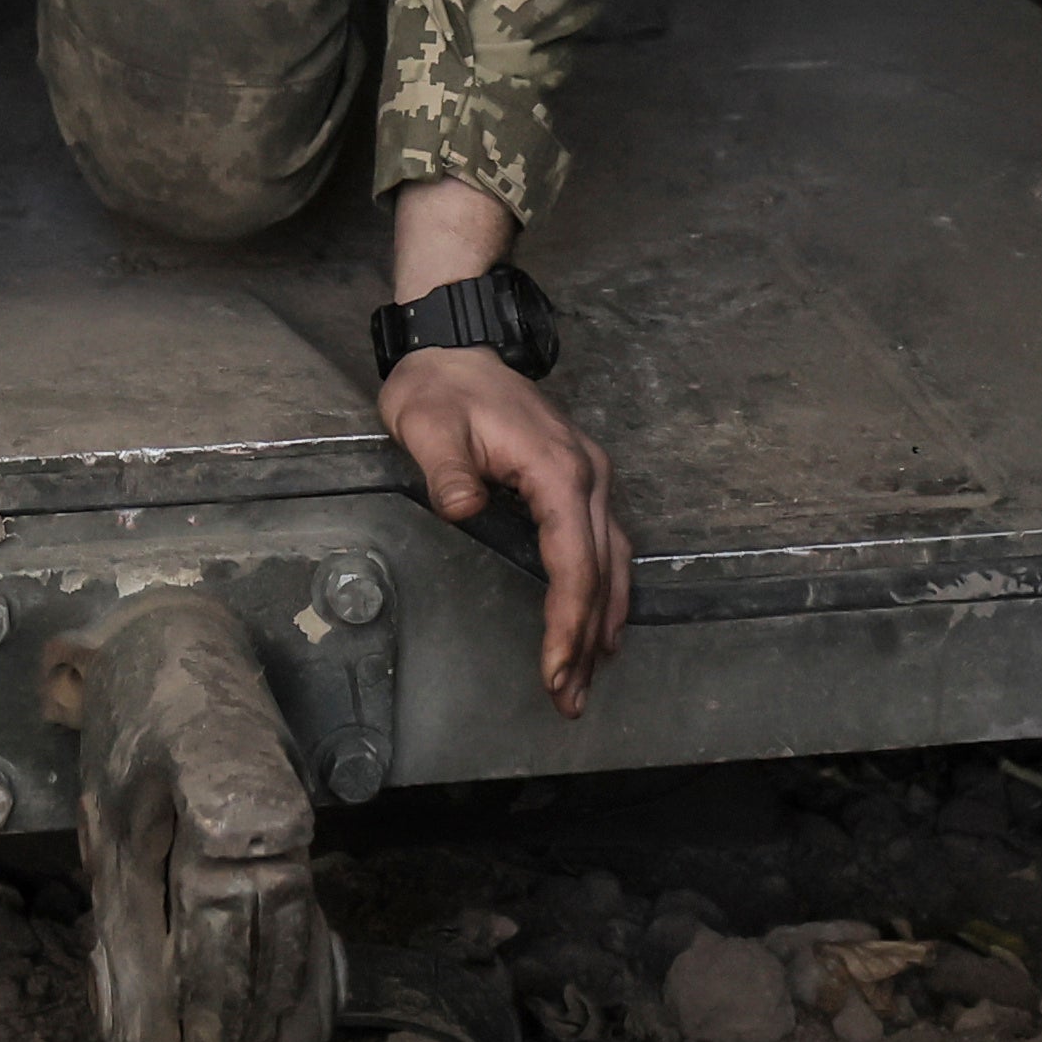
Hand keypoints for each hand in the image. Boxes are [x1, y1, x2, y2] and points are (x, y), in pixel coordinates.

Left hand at [377, 173, 626, 712]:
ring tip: (587, 677)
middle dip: (585, 639)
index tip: (554, 668)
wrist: (455, 344)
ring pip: (612, 561)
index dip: (567, 619)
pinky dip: (604, 589)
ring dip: (602, 620)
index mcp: (555, 469)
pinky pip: (604, 544)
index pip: (573, 560)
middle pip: (599, 571)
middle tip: (568, 697)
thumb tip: (463, 508)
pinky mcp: (577, 479)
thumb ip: (447, 470)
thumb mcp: (429, 424)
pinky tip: (598, 622)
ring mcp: (588, 476)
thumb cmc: (439, 388)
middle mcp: (586, 476)